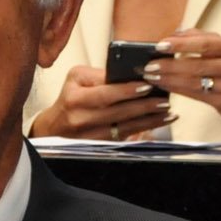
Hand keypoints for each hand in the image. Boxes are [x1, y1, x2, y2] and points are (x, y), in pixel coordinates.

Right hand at [30, 64, 174, 140]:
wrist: (53, 128)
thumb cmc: (69, 98)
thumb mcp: (76, 79)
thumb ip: (100, 75)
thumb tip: (129, 73)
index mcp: (75, 98)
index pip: (105, 94)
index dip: (127, 91)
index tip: (147, 85)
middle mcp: (81, 118)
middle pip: (118, 112)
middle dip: (144, 106)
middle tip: (164, 100)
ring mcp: (89, 136)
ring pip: (124, 127)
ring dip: (149, 120)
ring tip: (168, 112)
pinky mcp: (98, 146)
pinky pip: (124, 138)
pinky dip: (143, 129)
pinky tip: (157, 123)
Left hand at [140, 31, 220, 124]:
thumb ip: (200, 38)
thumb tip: (173, 35)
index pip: (205, 43)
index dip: (180, 44)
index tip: (159, 45)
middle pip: (196, 64)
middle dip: (168, 65)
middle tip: (148, 65)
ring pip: (194, 81)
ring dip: (168, 78)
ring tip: (151, 76)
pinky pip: (196, 94)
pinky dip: (177, 89)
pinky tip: (164, 85)